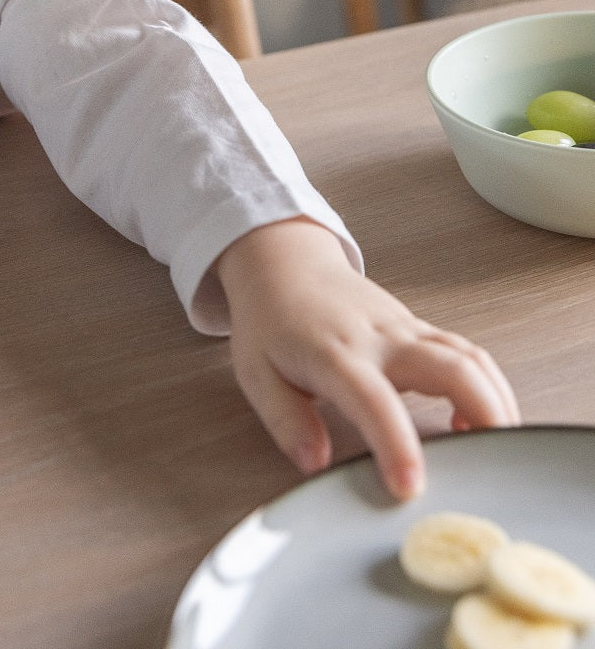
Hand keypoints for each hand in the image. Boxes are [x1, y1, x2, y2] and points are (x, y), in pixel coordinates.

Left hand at [213, 217, 519, 500]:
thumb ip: (285, 421)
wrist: (284, 265)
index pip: (374, 401)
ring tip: (493, 452)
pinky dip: (488, 388)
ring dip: (496, 405)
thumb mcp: (256, 373)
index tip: (410, 487)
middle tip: (488, 470)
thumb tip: (313, 464)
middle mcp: (380, 338)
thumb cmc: (270, 321)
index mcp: (334, 354)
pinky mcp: (420, 328)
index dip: (396, 445)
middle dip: (484, 418)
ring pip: (471, 358)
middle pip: (452, 368)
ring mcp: (405, 329)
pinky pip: (468, 354)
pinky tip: (475, 422)